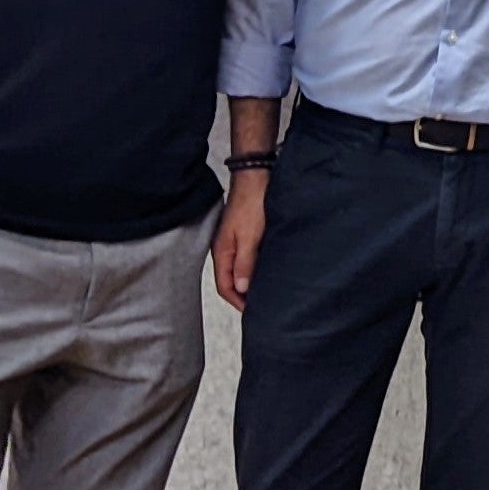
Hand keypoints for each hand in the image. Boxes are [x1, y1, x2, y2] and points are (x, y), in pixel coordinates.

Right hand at [212, 170, 267, 309]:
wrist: (256, 176)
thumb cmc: (251, 203)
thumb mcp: (249, 237)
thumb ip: (244, 263)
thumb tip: (241, 288)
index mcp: (222, 252)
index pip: (224, 287)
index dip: (238, 302)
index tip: (252, 313)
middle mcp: (225, 249)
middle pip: (230, 280)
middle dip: (243, 296)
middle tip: (260, 308)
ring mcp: (234, 241)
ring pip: (239, 270)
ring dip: (249, 282)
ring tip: (264, 293)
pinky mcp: (244, 234)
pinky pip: (247, 258)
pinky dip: (254, 268)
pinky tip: (266, 271)